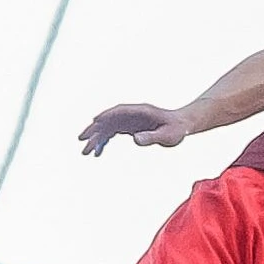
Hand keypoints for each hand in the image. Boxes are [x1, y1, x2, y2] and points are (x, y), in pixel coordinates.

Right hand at [79, 102, 194, 155]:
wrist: (182, 126)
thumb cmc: (177, 129)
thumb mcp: (167, 135)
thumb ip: (152, 137)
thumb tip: (134, 139)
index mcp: (141, 111)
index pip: (119, 111)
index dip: (106, 115)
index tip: (95, 121)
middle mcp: (132, 114)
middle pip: (109, 119)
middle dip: (95, 129)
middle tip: (81, 140)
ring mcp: (130, 121)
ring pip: (108, 127)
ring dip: (97, 138)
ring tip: (86, 151)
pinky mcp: (130, 127)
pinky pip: (113, 133)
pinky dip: (105, 142)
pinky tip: (98, 152)